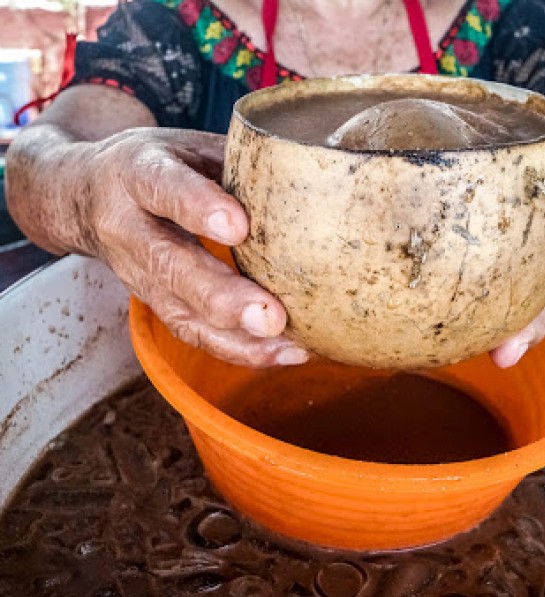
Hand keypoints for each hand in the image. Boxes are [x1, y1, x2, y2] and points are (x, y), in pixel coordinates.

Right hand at [81, 128, 307, 367]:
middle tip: (269, 316)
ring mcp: (138, 275)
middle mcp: (129, 228)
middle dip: (222, 297)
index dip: (198, 207)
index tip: (238, 227)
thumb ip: (237, 161)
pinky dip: (241, 350)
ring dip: (237, 338)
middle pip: (170, 267)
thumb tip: (311, 175)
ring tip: (288, 346)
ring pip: (181, 314)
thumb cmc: (157, 166)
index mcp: (137, 174)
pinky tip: (284, 353)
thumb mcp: (186, 146)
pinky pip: (195, 335)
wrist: (84, 196)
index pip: (163, 187)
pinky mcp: (156, 304)